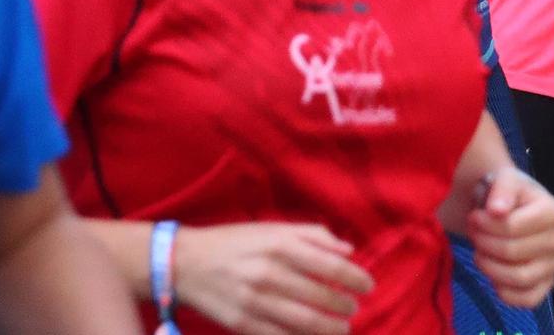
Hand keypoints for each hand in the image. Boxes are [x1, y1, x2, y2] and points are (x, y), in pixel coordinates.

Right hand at [173, 222, 374, 334]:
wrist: (185, 262)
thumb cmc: (234, 242)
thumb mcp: (271, 228)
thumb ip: (311, 234)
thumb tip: (348, 248)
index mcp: (279, 244)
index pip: (329, 264)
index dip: (355, 277)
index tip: (368, 285)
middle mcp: (269, 272)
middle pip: (320, 296)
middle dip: (345, 305)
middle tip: (354, 308)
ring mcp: (255, 300)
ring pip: (305, 321)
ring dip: (331, 328)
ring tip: (343, 328)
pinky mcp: (242, 324)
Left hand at [464, 169, 553, 309]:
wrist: (507, 207)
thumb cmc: (507, 192)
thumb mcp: (504, 178)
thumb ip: (502, 189)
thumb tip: (497, 210)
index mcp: (553, 211)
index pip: (513, 227)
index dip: (486, 225)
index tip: (472, 217)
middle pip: (513, 252)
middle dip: (484, 244)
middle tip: (473, 234)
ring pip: (520, 278)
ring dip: (490, 268)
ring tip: (479, 253)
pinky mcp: (546, 285)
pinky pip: (528, 300)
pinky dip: (506, 292)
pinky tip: (492, 276)